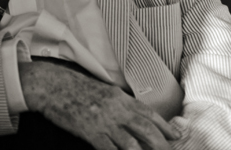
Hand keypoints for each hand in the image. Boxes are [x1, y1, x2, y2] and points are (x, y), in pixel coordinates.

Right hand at [20, 59, 179, 149]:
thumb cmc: (77, 88)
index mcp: (121, 98)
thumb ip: (121, 103)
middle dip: (160, 143)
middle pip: (145, 129)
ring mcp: (104, 122)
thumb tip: (136, 115)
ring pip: (131, 143)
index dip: (164, 126)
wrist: (54, 86)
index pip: (149, 114)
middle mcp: (116, 109)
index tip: (176, 136)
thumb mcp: (104, 91)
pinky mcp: (91, 133)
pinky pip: (110, 149)